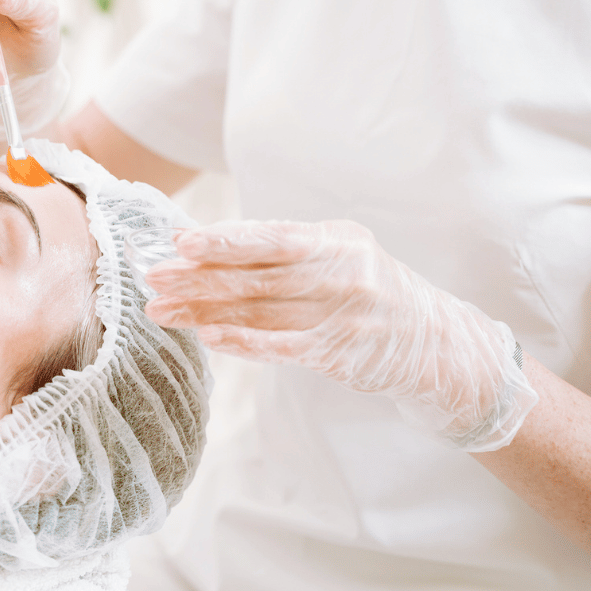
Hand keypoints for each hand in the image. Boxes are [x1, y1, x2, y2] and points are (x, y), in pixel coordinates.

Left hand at [144, 219, 537, 450]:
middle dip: (199, 276)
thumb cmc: (370, 291)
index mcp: (338, 240)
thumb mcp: (341, 255)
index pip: (271, 237)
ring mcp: (342, 315)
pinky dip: (241, 341)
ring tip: (163, 310)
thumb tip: (210, 246)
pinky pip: (280, 347)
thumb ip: (287, 251)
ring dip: (205, 311)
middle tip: (154, 276)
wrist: (436, 343)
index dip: (224, 239)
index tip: (181, 242)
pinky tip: (208, 337)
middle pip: (258, 275)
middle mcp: (342, 273)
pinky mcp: (339, 353)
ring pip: (260, 311)